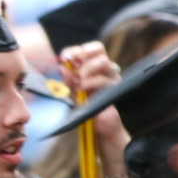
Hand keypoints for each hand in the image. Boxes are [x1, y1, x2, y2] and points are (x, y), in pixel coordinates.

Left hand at [58, 41, 128, 177]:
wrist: (100, 128)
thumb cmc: (87, 110)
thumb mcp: (73, 94)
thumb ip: (68, 81)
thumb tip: (62, 66)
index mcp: (93, 68)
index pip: (89, 49)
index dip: (76, 50)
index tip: (64, 56)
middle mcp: (104, 70)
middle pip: (98, 49)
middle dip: (82, 55)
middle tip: (72, 65)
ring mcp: (112, 78)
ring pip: (103, 61)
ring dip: (86, 69)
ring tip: (77, 83)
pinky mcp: (116, 89)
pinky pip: (105, 79)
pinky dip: (91, 82)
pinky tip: (82, 89)